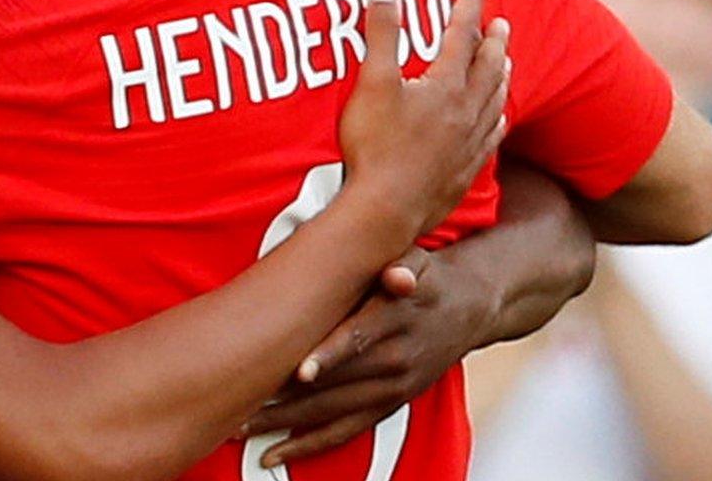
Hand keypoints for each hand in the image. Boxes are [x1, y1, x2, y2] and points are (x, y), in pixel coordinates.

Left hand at [241, 246, 498, 465]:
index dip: (329, 356)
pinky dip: (311, 443)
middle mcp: (395, 359)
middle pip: (336, 384)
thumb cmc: (426, 276)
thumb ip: (400, 265)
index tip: (300, 371)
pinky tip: (278, 451)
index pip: (357, 339)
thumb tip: (398, 276)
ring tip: (242, 427)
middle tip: (241, 404)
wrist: (469, 305)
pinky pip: (348, 430)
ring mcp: (392, 387)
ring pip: (334, 413)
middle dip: (287, 397)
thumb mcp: (416, 259)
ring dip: (287, 425)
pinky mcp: (390, 404)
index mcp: (395, 319)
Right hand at [339, 0, 510, 237]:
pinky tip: (498, 120)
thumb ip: (381, 32)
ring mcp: (469, 142)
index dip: (467, 1)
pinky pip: (491, 136)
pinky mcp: (465, 169)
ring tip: (505, 61)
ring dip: (500, 74)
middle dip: (493, 39)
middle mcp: (466, 110)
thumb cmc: (375, 146)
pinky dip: (497, 119)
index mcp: (446, 85)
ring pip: (495, 99)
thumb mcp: (372, 82)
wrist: (387, 209)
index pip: (462, 32)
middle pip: (488, 65)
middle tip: (500, 20)